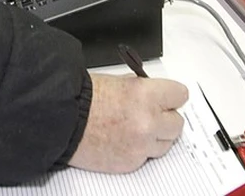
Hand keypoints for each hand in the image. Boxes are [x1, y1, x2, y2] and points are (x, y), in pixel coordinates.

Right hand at [68, 73, 187, 174]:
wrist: (64, 121)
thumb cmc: (85, 100)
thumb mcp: (120, 82)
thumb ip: (144, 89)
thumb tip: (157, 95)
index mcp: (146, 95)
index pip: (180, 95)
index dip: (173, 96)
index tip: (170, 98)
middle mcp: (148, 121)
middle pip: (177, 123)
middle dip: (166, 117)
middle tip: (154, 114)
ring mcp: (141, 145)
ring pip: (166, 143)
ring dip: (156, 136)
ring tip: (137, 128)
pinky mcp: (132, 163)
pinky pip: (148, 157)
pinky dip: (141, 150)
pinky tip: (126, 139)